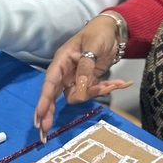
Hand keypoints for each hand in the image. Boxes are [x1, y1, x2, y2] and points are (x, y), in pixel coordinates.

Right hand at [33, 15, 130, 139]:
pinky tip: (122, 83)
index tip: (40, 117)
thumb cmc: (98, 33)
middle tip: (44, 133)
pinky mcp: (89, 80)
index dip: (44, 101)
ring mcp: (77, 77)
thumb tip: (79, 93)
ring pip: (80, 95)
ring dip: (97, 93)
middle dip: (50, 112)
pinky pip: (94, 91)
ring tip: (115, 83)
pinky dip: (107, 89)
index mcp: (62, 60)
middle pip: (54, 95)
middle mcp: (66, 71)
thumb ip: (85, 70)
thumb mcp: (92, 48)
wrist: (113, 29)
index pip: (50, 83)